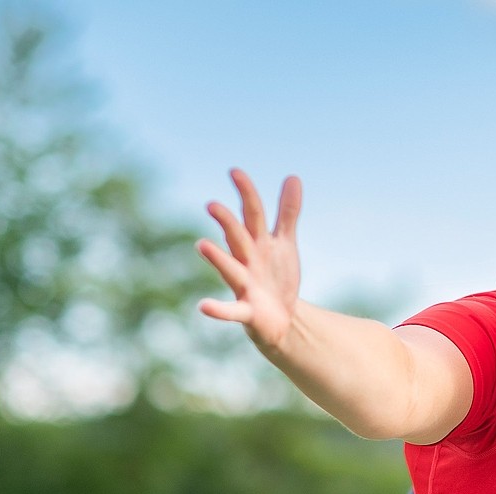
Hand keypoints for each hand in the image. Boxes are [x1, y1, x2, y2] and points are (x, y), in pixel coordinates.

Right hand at [197, 169, 302, 354]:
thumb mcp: (284, 243)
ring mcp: (244, 285)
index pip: (251, 213)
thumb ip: (287, 213)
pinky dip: (218, 310)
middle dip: (227, 223)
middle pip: (237, 238)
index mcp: (257, 243)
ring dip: (217, 258)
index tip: (235, 172)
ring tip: (202, 245)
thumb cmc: (277, 276)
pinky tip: (203, 306)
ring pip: (230, 269)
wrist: (282, 319)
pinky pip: (231, 310)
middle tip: (213, 205)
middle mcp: (246, 260)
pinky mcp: (246, 311)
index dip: (246, 194)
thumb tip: (293, 176)